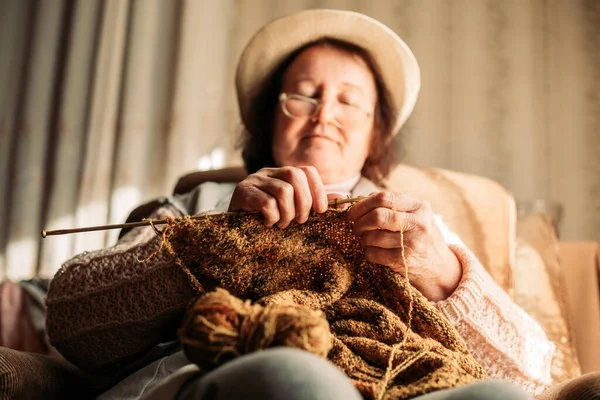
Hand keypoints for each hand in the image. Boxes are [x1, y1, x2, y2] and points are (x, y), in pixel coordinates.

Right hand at [228, 166, 328, 227]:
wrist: (234, 227)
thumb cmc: (267, 218)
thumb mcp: (292, 209)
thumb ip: (314, 203)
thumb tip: (343, 200)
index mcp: (283, 174)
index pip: (307, 170)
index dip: (318, 190)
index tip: (321, 211)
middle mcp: (268, 172)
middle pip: (296, 176)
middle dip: (304, 203)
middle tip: (299, 221)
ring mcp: (254, 180)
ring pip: (283, 190)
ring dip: (288, 213)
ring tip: (282, 224)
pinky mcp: (241, 192)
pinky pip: (266, 202)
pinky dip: (272, 217)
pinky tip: (268, 223)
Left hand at [346, 192, 461, 301]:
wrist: (440, 268)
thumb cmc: (421, 237)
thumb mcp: (415, 216)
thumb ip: (392, 205)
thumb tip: (362, 199)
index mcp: (419, 206)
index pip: (384, 197)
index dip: (362, 204)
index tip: (352, 212)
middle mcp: (418, 223)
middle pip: (377, 216)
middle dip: (360, 222)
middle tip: (355, 228)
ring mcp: (413, 243)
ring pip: (373, 237)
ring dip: (363, 240)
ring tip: (366, 241)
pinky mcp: (405, 261)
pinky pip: (374, 254)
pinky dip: (368, 252)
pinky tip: (373, 252)